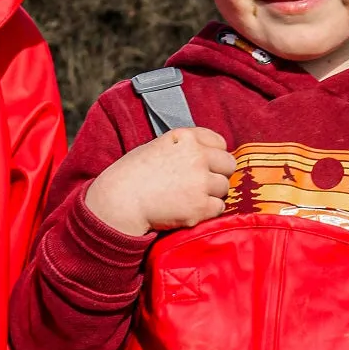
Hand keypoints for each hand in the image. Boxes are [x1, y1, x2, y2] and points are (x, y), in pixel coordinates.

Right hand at [85, 127, 236, 236]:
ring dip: (212, 193)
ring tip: (190, 197)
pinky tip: (188, 209)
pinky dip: (207, 211)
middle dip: (218, 173)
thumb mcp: (157, 147)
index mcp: (186, 138)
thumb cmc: (132, 175)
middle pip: (229, 164)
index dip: (213, 155)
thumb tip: (207, 154)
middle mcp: (197, 157)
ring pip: (224, 187)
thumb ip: (184, 147)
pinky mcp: (200, 206)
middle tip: (201, 183)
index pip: (219, 142)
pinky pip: (218, 207)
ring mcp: (200, 182)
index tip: (204, 164)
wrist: (119, 201)